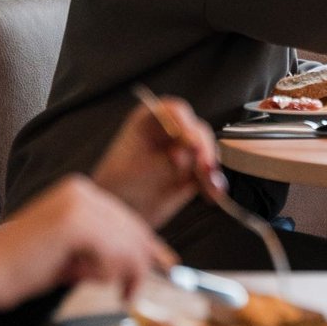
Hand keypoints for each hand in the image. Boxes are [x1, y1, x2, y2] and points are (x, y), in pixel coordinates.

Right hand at [0, 176, 175, 313]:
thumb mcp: (71, 254)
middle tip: (135, 291)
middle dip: (141, 263)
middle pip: (133, 228)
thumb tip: (138, 262)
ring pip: (128, 242)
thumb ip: (103, 251)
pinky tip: (101, 284)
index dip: (147, 245)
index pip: (126, 218)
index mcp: (79, 192)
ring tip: (121, 294)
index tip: (164, 264)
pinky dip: (115, 274)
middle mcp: (81, 191)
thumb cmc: (19, 269)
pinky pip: (115, 252)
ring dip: (129, 273)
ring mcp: (78, 204)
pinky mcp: (74, 223)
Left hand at [91, 96, 219, 226]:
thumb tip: (189, 151)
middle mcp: (169, 134)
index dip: (184, 122)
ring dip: (211, 168)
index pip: (173, 111)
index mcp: (149, 121)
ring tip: (209, 183)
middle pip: (196, 131)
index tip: (189, 138)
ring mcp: (183, 154)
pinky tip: (212, 193)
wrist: (115, 213)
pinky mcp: (192, 174)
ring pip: (207, 153)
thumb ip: (163, 157)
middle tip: (201, 164)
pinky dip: (213, 184)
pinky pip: (208, 175)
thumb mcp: (133, 168)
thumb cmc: (113, 187)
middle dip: (202, 148)